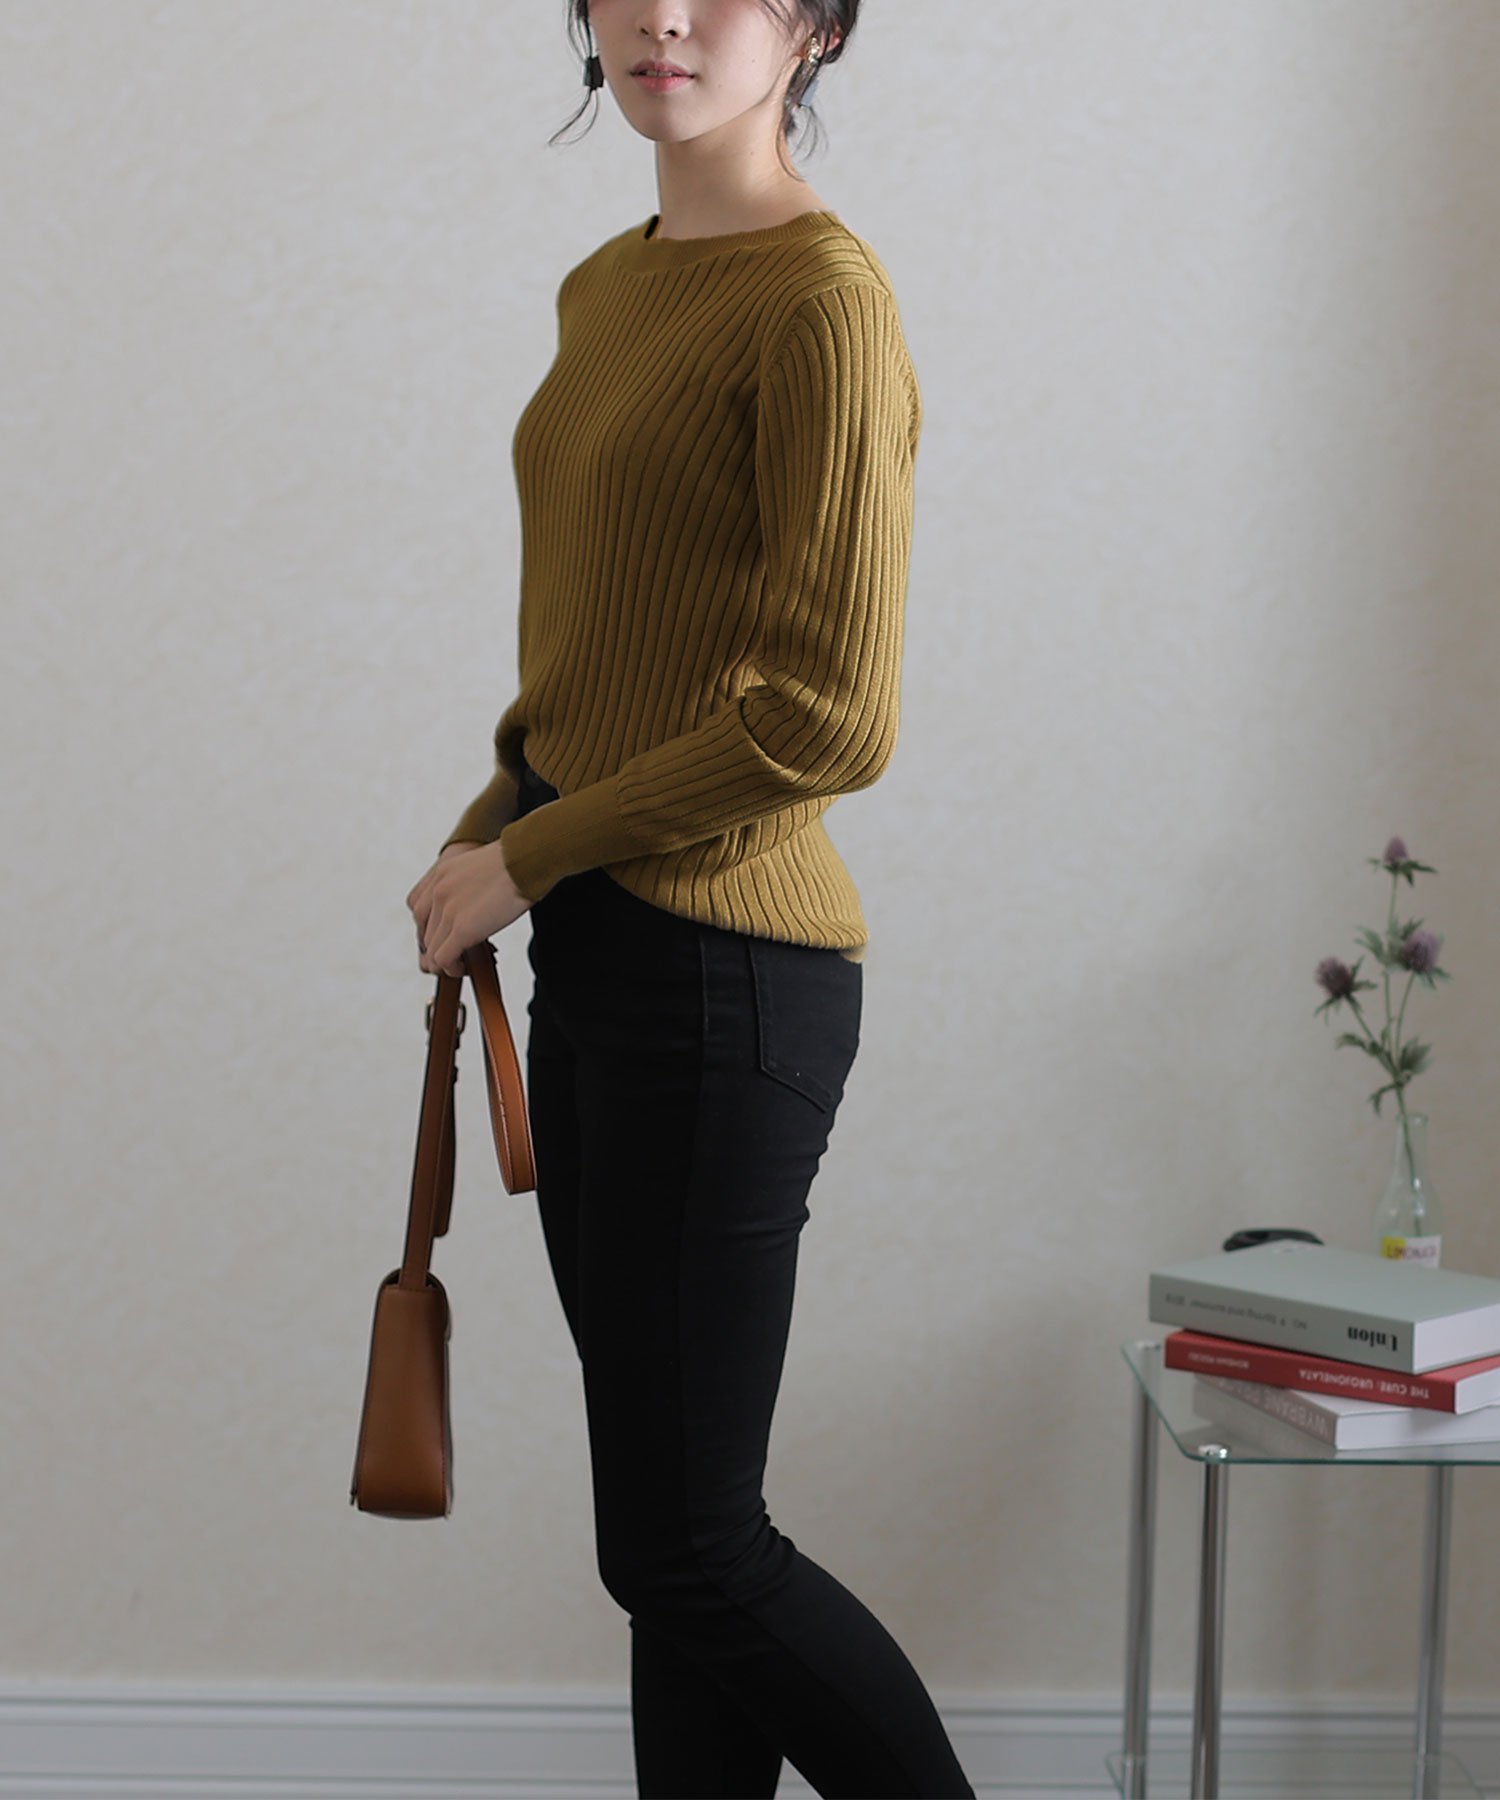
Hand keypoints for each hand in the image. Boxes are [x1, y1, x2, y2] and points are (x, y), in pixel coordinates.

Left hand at [406, 839, 532, 976]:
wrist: (527, 860)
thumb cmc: (518, 862)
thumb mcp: (480, 867)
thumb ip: (468, 884)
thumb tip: (477, 906)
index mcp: (441, 874)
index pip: (419, 910)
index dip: (431, 929)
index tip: (448, 937)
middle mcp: (437, 891)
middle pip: (424, 932)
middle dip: (439, 947)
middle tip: (459, 954)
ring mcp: (447, 910)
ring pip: (431, 950)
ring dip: (445, 962)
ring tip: (462, 964)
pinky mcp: (462, 929)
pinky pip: (443, 959)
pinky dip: (452, 968)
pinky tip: (465, 968)